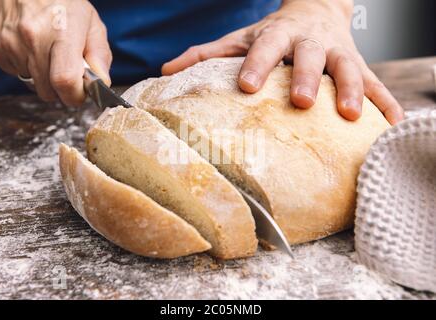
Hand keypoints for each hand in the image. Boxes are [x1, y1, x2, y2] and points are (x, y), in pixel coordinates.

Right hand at [0, 0, 111, 105]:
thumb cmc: (64, 1)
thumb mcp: (92, 24)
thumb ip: (100, 56)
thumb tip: (102, 83)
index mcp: (62, 33)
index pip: (65, 81)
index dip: (75, 96)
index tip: (80, 94)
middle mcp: (33, 38)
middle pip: (47, 90)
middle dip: (61, 90)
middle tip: (68, 73)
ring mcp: (10, 42)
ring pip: (31, 84)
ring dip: (43, 78)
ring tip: (49, 53)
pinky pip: (15, 73)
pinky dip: (26, 67)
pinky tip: (32, 48)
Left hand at [162, 0, 403, 124]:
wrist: (316, 10)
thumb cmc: (273, 34)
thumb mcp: (242, 39)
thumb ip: (207, 53)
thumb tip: (165, 70)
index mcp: (278, 35)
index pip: (265, 47)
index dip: (258, 64)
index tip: (247, 86)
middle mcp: (311, 42)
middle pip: (311, 57)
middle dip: (308, 77)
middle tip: (303, 101)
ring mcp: (339, 53)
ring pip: (349, 69)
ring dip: (352, 91)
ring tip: (350, 116)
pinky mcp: (358, 64)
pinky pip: (376, 83)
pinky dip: (385, 102)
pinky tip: (393, 123)